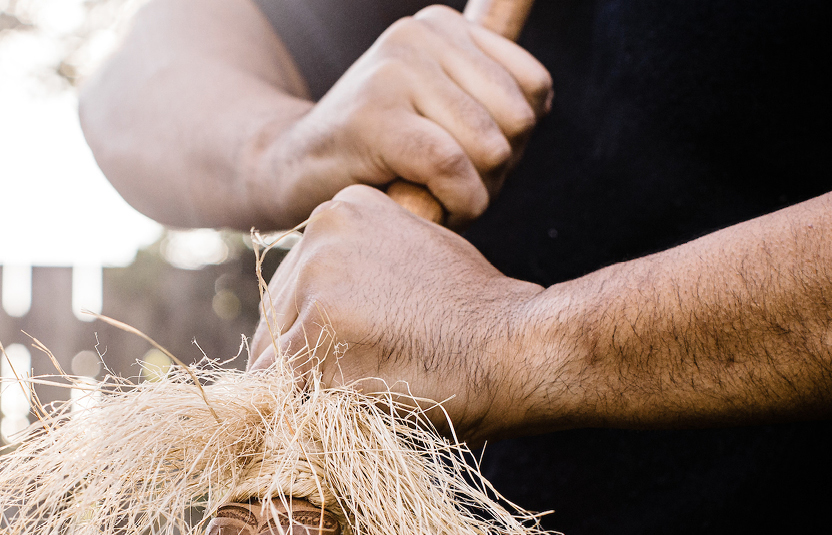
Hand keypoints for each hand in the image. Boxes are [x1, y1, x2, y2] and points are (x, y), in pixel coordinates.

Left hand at [250, 185, 556, 442]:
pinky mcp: (311, 341)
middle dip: (312, 354)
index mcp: (343, 208)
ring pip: (277, 357)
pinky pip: (281, 393)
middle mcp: (319, 234)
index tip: (369, 343)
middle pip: (280, 315)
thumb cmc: (481, 316)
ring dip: (312, 385)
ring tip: (376, 387)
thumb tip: (319, 303)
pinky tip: (360, 406)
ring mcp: (313, 287)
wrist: (518, 348)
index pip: (299, 280)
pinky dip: (310, 411)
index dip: (326, 325)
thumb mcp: (418, 255)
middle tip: (374, 374)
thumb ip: (364, 265)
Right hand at [255, 5, 551, 225]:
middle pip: (517, 119)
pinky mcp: (375, 116)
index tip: (479, 162)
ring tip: (438, 197)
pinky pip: (451, 165)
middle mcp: (419, 35)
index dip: (518, 140)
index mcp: (443, 27)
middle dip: (499, 170)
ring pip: (489, 145)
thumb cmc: (381, 155)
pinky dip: (458, 202)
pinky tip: (435, 211)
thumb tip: (540, 106)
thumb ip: (490, 102)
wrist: (291, 172)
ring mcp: (394, 71)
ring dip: (476, 193)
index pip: (534, 86)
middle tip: (457, 187)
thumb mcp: (440, 113)